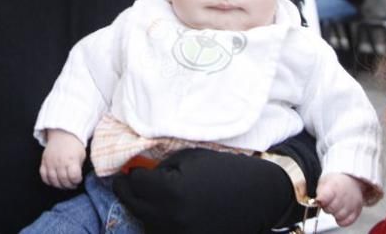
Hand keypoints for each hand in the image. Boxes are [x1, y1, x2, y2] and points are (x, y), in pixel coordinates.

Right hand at [40, 129, 84, 188]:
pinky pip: (43, 175)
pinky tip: (54, 180)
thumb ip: (79, 167)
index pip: (74, 176)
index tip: (78, 179)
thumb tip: (77, 178)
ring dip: (59, 185)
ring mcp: (51, 162)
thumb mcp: (82, 155)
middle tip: (72, 184)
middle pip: (64, 180)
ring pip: (53, 180)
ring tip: (64, 183)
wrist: (63, 133)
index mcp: (71, 159)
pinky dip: (48, 181)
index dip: (77, 180)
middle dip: (69, 185)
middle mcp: (60, 161)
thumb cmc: (74, 145)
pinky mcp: (44, 161)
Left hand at [112, 149, 295, 233]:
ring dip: (143, 210)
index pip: (134, 184)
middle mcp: (172, 218)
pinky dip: (160, 224)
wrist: (261, 195)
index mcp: (171, 191)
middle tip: (124, 184)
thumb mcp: (190, 158)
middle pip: (135, 206)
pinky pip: (164, 233)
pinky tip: (165, 213)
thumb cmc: (226, 170)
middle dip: (128, 193)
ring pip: (147, 224)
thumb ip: (162, 167)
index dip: (131, 175)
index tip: (128, 172)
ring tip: (147, 198)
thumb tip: (139, 174)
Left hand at [314, 173, 364, 226]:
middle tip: (328, 201)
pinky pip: (346, 222)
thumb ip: (315, 190)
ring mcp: (352, 204)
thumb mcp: (323, 181)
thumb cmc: (335, 182)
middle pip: (330, 209)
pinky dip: (342, 219)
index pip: (325, 197)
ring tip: (335, 205)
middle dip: (326, 207)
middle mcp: (344, 195)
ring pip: (338, 216)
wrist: (351, 180)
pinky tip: (340, 211)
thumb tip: (304, 196)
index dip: (320, 200)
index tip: (318, 201)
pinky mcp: (357, 211)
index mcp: (334, 186)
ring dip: (334, 213)